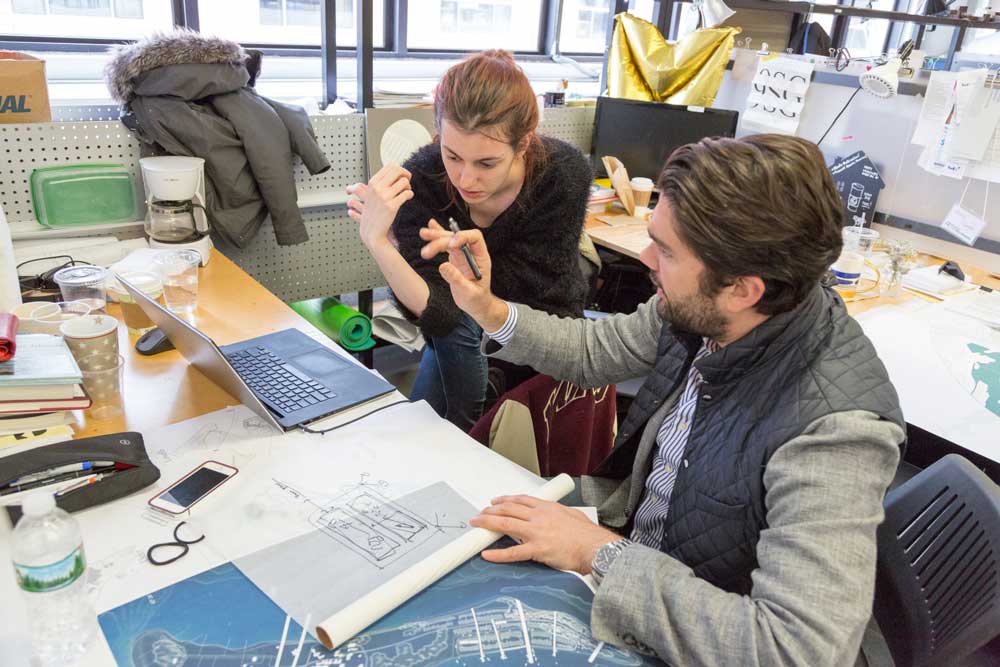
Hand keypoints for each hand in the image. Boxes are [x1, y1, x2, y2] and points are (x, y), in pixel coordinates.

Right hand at [346, 164, 413, 248]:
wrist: (371, 230)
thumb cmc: (373, 212)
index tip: (402, 175)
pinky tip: (408, 197)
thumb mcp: (372, 193)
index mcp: (372, 182)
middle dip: (406, 174)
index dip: (400, 169)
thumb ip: (382, 182)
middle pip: (398, 170)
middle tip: (408, 182)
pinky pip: (407, 194)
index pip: (390, 166)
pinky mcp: (392, 206)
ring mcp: (384, 197)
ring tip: (406, 192)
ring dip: (408, 186)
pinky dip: (410, 194)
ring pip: (404, 181)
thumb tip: (397, 170)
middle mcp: (377, 188)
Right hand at [419, 221, 507, 330]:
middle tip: (426, 252)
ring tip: (423, 234)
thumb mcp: (468, 293)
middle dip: (441, 241)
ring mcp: (462, 254)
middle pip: (457, 238)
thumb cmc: (477, 300)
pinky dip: (438, 235)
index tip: (451, 244)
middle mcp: (472, 252)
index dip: (463, 236)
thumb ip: (456, 279)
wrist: (476, 304)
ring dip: (436, 236)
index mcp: (481, 258)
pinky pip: (446, 243)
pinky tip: (431, 225)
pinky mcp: (454, 258)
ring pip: (449, 239)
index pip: (475, 238)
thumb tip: (443, 266)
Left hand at [469, 495, 621, 573]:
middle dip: (491, 509)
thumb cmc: (587, 535)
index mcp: (547, 508)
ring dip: (488, 523)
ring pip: (506, 524)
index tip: (496, 501)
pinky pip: (513, 552)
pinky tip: (486, 554)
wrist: (595, 548)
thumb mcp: (573, 515)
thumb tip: (559, 514)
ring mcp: (536, 532)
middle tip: (481, 512)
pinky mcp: (537, 549)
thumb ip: (561, 513)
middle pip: (509, 509)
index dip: (505, 500)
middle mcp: (539, 517)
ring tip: (476, 524)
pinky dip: (497, 554)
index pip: (521, 500)